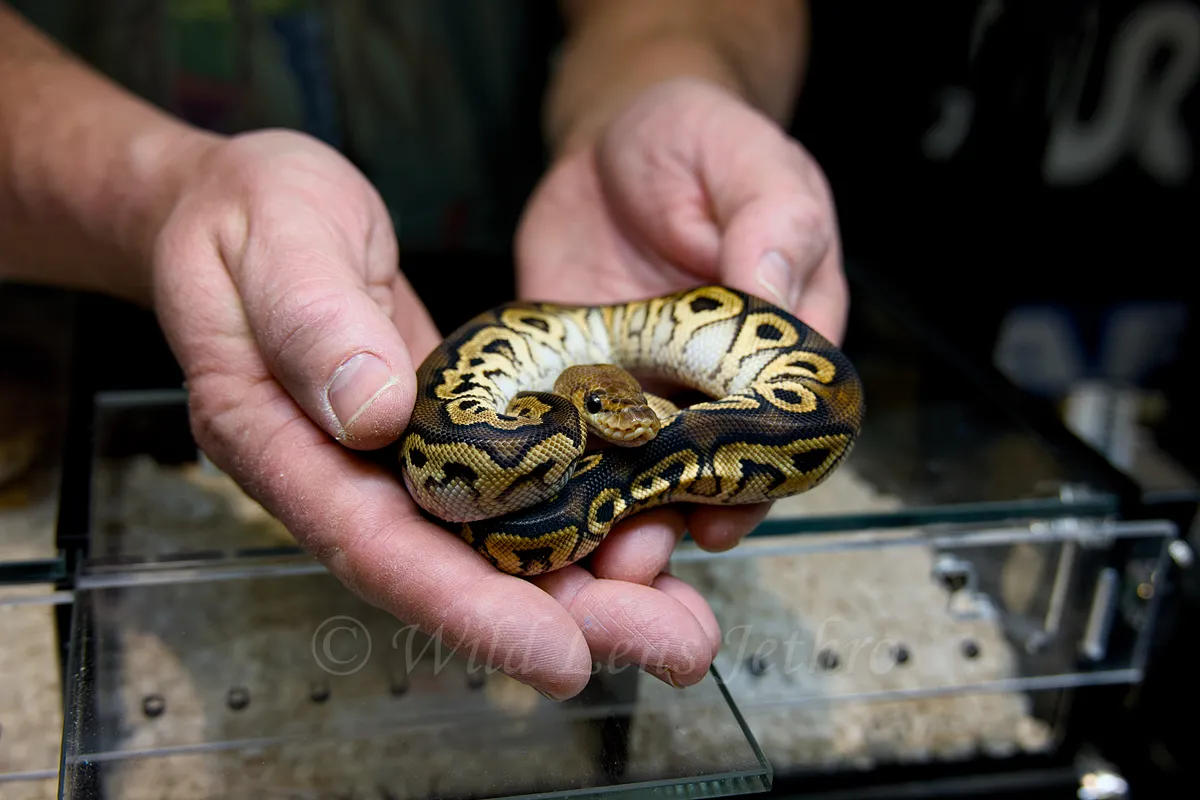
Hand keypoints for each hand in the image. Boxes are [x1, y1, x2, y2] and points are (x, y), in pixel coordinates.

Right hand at [150, 129, 715, 697]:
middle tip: (671, 644)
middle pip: (453, 572)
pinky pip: (509, 498)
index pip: (376, 547)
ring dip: (589, 591)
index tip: (560, 652)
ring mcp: (395, 464)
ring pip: (492, 548)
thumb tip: (374, 413)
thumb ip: (313, 320)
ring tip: (684, 622)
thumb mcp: (274, 239)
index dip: (468, 609)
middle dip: (564, 619)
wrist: (248, 206)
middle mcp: (343, 476)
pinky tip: (644, 542)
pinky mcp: (440, 437)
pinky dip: (576, 525)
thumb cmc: (248, 215)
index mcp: (280, 444)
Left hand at [516, 77, 846, 559]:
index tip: (724, 509)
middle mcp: (713, 379)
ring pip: (638, 466)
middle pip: (707, 465)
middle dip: (676, 512)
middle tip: (638, 552)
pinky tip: (536, 500)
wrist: (613, 138)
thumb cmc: (699, 143)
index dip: (755, 473)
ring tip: (586, 549)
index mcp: (777, 341)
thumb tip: (773, 289)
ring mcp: (644, 385)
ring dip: (616, 511)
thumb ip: (770, 223)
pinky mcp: (582, 379)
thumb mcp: (748, 164)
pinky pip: (573, 435)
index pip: (781, 422)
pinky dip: (558, 471)